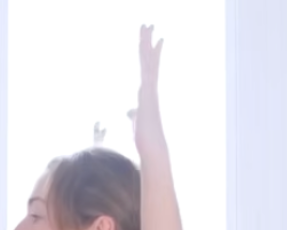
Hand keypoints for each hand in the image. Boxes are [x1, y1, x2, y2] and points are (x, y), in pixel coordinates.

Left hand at [130, 24, 165, 154]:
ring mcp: (150, 90)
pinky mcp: (148, 94)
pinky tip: (147, 47)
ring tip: (147, 27)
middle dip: (148, 42)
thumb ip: (134, 113)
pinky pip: (148, 71)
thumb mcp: (137, 121)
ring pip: (148, 61)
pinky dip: (149, 59)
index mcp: (147, 92)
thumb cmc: (146, 138)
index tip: (155, 38)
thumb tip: (131, 111)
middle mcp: (150, 88)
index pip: (149, 68)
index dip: (151, 53)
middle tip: (148, 24)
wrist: (153, 148)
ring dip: (146, 43)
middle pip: (149, 60)